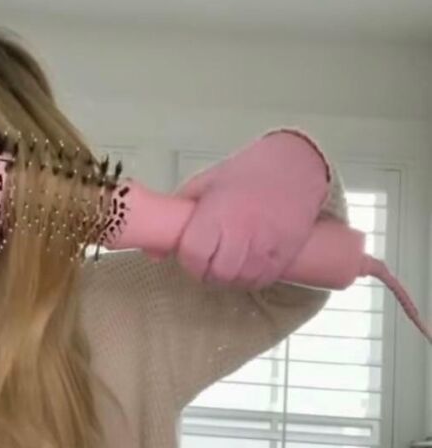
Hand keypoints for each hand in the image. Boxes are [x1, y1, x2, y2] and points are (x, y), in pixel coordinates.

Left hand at [169, 131, 328, 288]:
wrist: (292, 166)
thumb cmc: (245, 175)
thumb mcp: (205, 184)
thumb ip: (178, 213)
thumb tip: (154, 250)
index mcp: (217, 212)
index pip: (194, 254)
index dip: (189, 262)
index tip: (190, 258)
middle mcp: (242, 230)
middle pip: (217, 273)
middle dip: (208, 274)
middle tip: (208, 266)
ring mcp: (266, 243)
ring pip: (240, 280)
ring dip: (230, 279)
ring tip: (228, 266)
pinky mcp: (286, 251)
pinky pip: (264, 279)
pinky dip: (252, 279)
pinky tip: (247, 267)